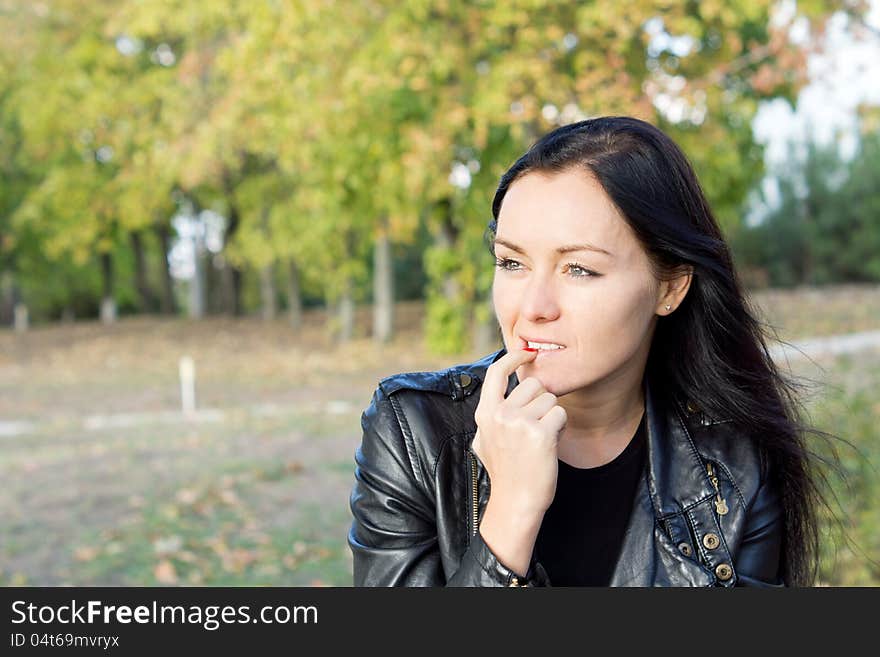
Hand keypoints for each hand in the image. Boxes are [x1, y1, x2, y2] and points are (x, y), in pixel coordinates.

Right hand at [471, 347, 567, 518]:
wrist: (515, 501)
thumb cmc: (506, 471)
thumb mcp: (485, 439)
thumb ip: (492, 412)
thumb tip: (500, 382)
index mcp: (485, 413)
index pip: (497, 372)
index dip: (513, 358)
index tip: (526, 353)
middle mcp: (499, 413)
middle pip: (533, 385)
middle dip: (541, 402)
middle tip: (535, 427)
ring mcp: (519, 422)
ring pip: (550, 399)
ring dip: (551, 416)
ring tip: (539, 439)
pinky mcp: (540, 433)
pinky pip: (560, 414)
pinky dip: (560, 428)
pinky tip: (549, 445)